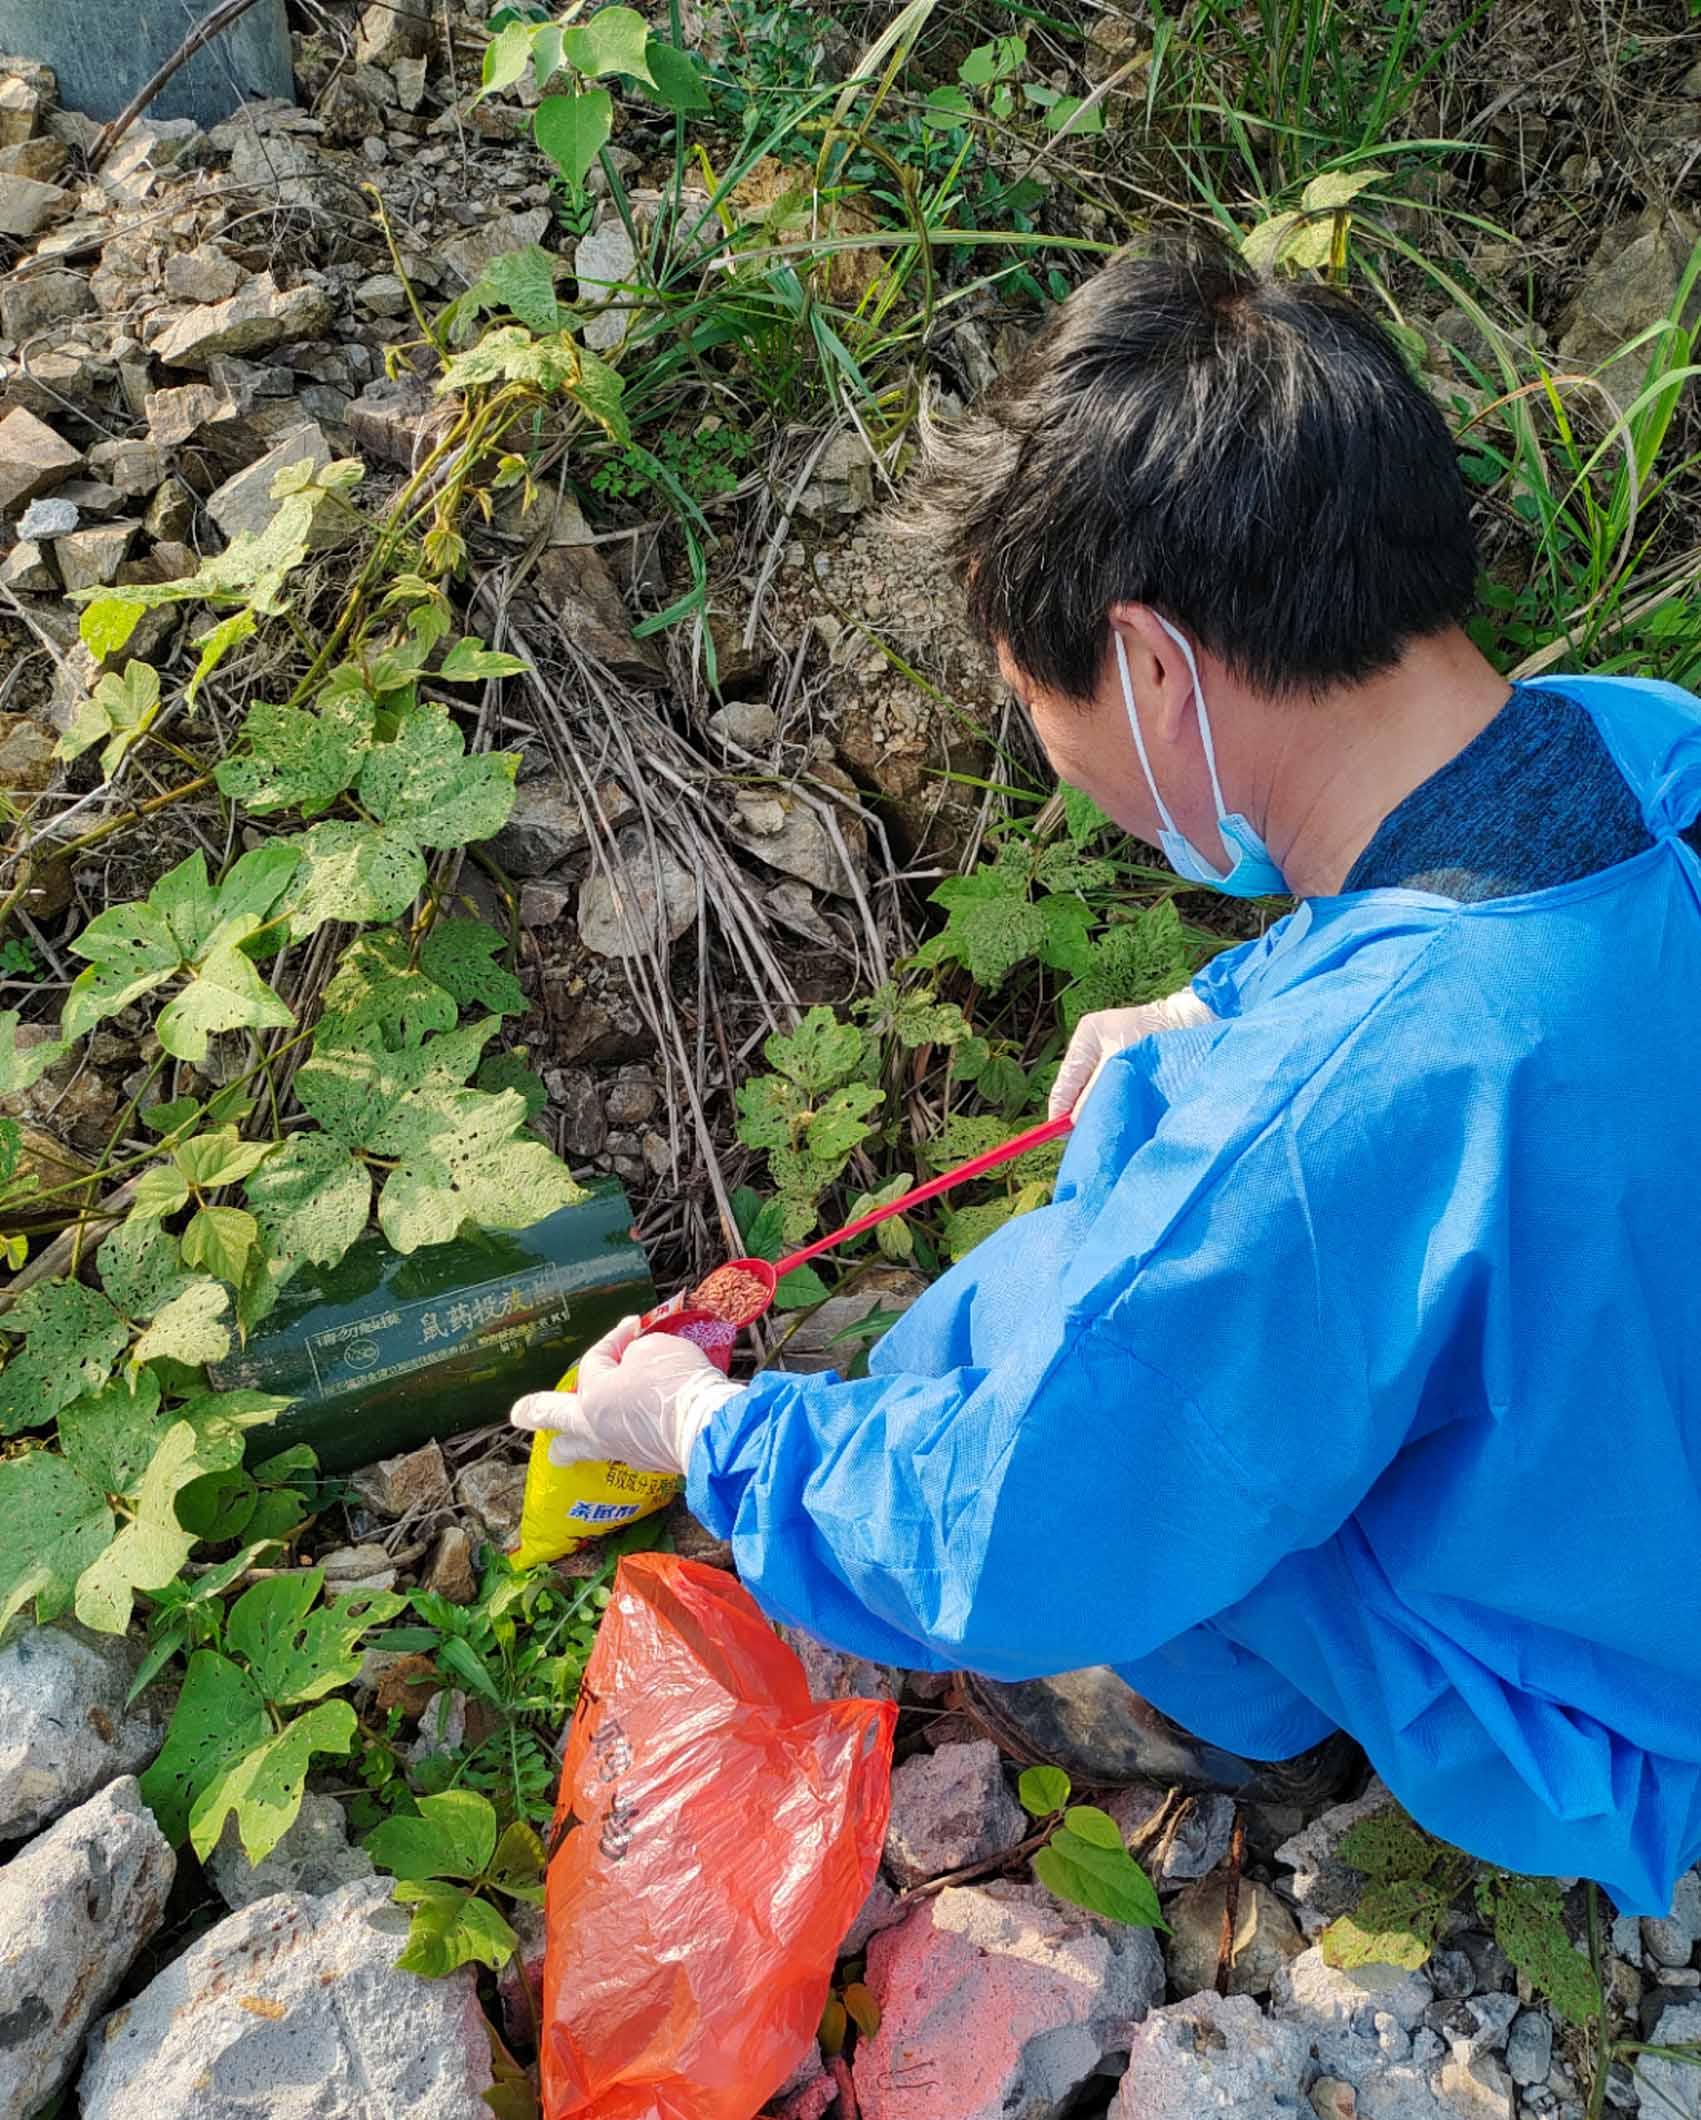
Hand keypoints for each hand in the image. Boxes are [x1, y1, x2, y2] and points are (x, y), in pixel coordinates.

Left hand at [510, 1314, 740, 1474]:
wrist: (708, 1427)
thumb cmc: (675, 1384)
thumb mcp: (655, 1349)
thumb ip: (637, 1354)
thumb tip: (636, 1365)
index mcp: (593, 1399)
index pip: (596, 1360)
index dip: (614, 1338)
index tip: (633, 1325)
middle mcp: (599, 1430)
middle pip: (562, 1423)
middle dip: (541, 1414)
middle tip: (519, 1415)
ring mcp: (624, 1450)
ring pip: (590, 1447)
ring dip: (578, 1442)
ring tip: (560, 1450)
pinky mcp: (652, 1461)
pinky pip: (628, 1448)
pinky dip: (626, 1437)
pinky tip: (633, 1433)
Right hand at [1047, 988, 1214, 1119]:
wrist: (1189, 1024)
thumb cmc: (1155, 1036)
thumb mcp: (1119, 1062)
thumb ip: (1095, 1091)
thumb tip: (1073, 1121)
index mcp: (1086, 1037)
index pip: (1064, 1081)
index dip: (1059, 1110)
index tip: (1058, 1134)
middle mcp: (1093, 1047)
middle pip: (1075, 1090)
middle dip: (1077, 1112)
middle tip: (1083, 1137)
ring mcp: (1107, 1055)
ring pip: (1092, 1093)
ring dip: (1096, 1108)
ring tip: (1102, 1126)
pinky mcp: (1125, 1066)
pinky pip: (1110, 1090)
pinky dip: (1112, 1102)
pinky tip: (1117, 1114)